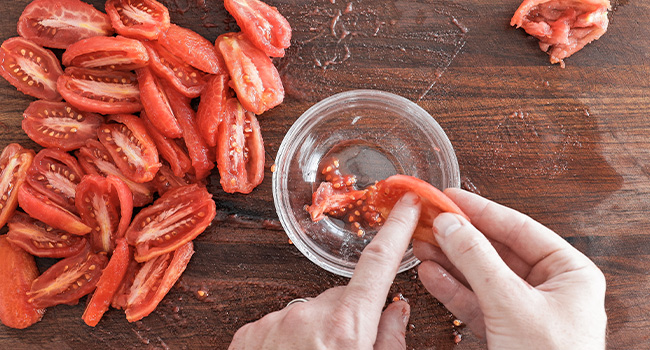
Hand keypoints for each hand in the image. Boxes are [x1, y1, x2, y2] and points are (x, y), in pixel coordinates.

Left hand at [229, 193, 421, 349]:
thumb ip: (389, 340)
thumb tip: (397, 306)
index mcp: (346, 328)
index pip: (378, 264)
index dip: (396, 229)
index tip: (407, 202)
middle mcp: (307, 316)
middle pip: (341, 299)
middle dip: (349, 316)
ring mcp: (274, 323)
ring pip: (308, 312)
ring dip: (315, 331)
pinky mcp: (248, 334)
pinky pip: (279, 324)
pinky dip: (288, 339)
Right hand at [414, 188, 606, 348]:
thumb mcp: (511, 303)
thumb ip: (477, 260)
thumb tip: (450, 224)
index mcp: (568, 272)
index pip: (518, 228)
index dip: (480, 210)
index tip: (449, 196)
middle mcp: (548, 287)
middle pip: (495, 250)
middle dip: (459, 237)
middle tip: (429, 219)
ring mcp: (525, 309)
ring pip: (480, 274)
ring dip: (449, 260)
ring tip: (422, 243)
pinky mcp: (505, 329)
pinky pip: (475, 300)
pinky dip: (451, 287)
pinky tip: (430, 273)